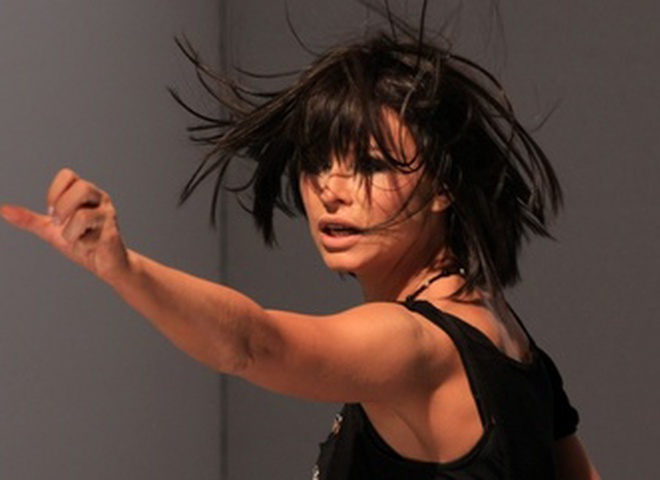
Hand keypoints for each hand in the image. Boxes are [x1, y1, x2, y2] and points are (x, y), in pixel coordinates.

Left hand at [1, 168, 129, 282]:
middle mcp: (100, 199)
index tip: (52, 212)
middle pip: (81, 186)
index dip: (54, 192)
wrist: (105, 265)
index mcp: (86, 194)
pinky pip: (87, 227)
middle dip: (62, 206)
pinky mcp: (111, 230)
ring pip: (82, 209)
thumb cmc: (83, 244)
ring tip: (74, 236)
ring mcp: (108, 213)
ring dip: (68, 226)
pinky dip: (78, 238)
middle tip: (59, 223)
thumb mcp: (51, 231)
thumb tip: (4, 210)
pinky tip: (86, 244)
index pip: (68, 175)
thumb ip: (30, 220)